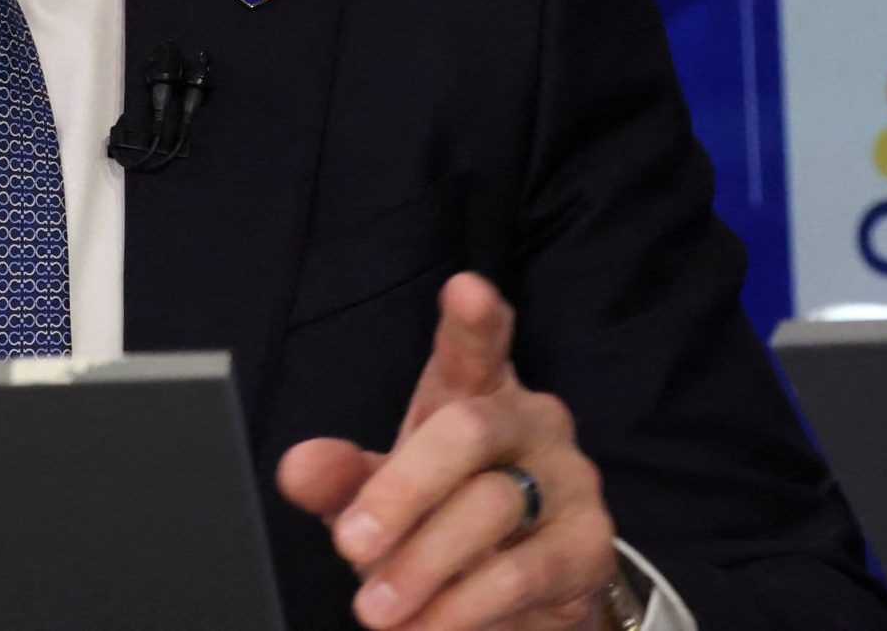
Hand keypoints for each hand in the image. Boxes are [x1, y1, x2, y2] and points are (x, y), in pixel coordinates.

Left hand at [277, 273, 621, 629]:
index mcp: (476, 392)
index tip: (465, 290)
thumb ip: (343, 479)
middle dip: (402, 492)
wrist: (524, 589)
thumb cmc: (444, 513)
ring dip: (425, 566)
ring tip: (378, 611)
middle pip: (468, 432)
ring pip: (495, 507)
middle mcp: (531, 421)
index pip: (477, 347)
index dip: (473, 321)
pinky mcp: (590, 545)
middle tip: (348, 547)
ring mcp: (570, 480)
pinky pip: (524, 573)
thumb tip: (297, 468)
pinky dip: (466, 608)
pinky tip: (429, 629)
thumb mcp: (384, 493)